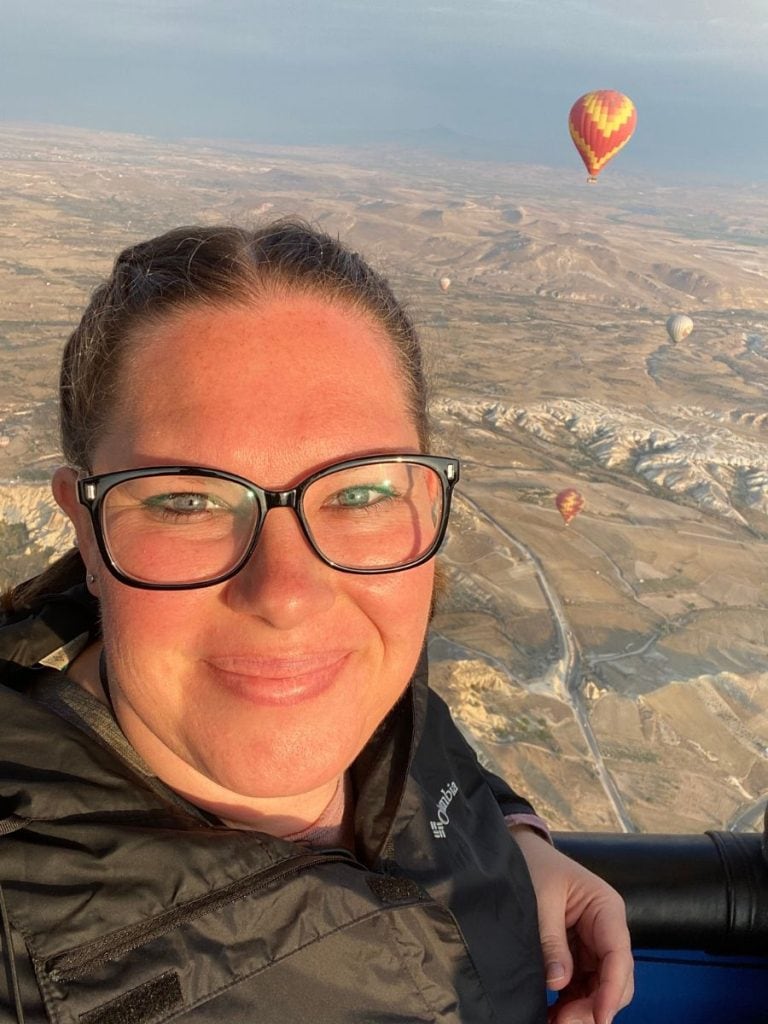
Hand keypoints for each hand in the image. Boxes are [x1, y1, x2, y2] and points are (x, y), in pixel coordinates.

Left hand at [511, 827, 633, 1023]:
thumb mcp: (541, 898)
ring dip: (580, 1010)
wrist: (520, 852)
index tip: (600, 1017)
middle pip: (613, 980)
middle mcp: (606, 930)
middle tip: (563, 1023)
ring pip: (598, 989)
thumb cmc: (534, 865)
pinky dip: (568, 1004)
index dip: (612, 990)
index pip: (618, 955)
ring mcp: (592, 946)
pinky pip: (580, 986)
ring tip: (552, 1022)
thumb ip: (551, 940)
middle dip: (594, 1007)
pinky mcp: (576, 956)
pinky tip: (551, 1015)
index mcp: (606, 908)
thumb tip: (558, 982)